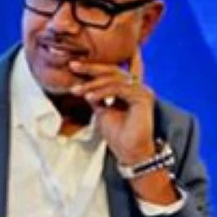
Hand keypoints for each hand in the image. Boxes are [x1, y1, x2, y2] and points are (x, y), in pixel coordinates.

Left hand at [67, 46, 158, 167]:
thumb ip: (97, 97)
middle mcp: (137, 87)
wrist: (129, 151)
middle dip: (91, 68)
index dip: (97, 66)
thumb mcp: (102, 111)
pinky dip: (102, 92)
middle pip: (112, 71)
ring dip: (93, 84)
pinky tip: (90, 97)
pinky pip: (119, 89)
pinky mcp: (142, 97)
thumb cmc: (118, 134)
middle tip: (73, 66)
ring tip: (77, 91)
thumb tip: (85, 88)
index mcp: (129, 88)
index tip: (76, 64)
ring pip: (114, 79)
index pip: (114, 71)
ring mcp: (141, 91)